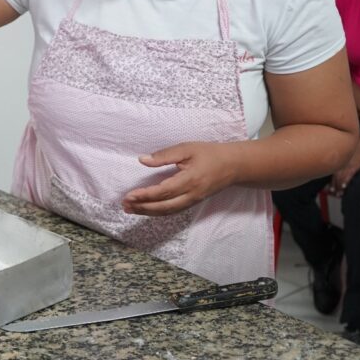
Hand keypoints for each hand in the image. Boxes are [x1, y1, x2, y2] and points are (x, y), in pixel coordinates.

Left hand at [123, 142, 237, 215]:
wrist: (234, 165)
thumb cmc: (210, 153)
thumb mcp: (187, 148)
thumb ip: (164, 155)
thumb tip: (142, 160)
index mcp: (190, 180)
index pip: (163, 191)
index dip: (145, 195)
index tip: (129, 195)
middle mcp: (192, 194)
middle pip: (164, 206)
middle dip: (143, 207)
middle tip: (125, 205)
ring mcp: (193, 200)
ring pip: (168, 211)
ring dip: (148, 212)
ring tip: (131, 209)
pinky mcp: (194, 202)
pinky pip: (174, 210)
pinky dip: (158, 212)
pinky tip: (147, 209)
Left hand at [327, 138, 359, 194]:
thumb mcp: (351, 155)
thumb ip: (347, 162)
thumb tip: (346, 170)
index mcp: (341, 162)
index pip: (333, 174)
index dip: (332, 183)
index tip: (330, 190)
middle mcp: (342, 163)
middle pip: (335, 177)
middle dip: (334, 187)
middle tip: (334, 194)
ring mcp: (348, 164)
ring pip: (340, 178)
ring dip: (339, 187)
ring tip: (338, 194)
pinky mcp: (355, 165)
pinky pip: (349, 175)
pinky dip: (345, 181)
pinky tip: (344, 187)